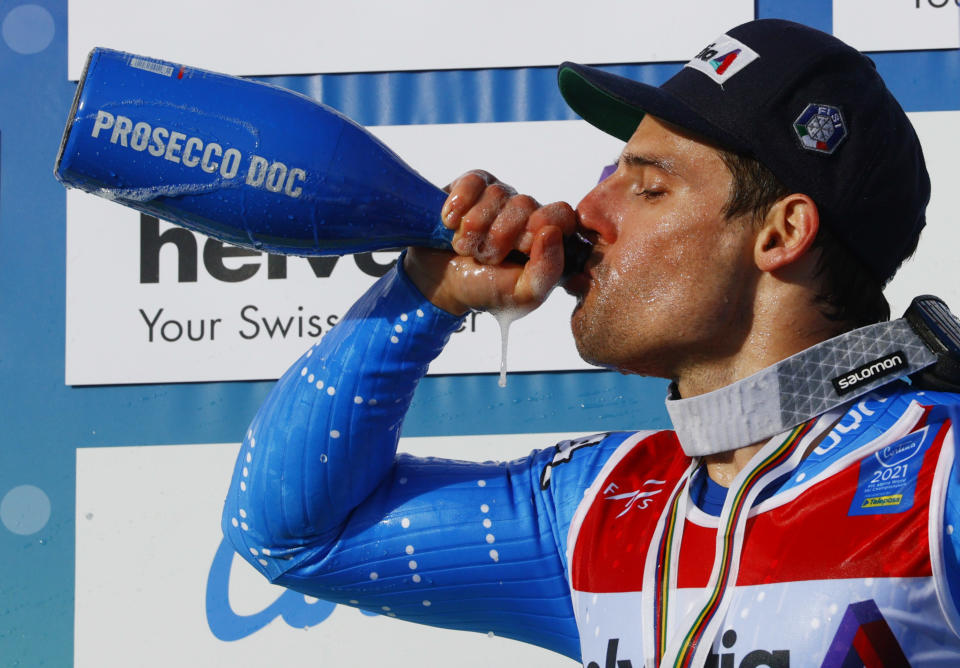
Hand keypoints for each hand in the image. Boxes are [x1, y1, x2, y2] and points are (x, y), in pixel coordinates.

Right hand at [404, 170, 576, 315]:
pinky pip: (473, 181)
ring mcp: (501, 196)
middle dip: (499, 236)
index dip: (540, 227)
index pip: (560, 214)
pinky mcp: (474, 185)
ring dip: (474, 227)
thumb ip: (547, 271)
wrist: (440, 283)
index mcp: (546, 238)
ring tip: (466, 247)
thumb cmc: (486, 290)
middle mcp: (527, 213)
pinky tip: (451, 223)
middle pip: (525, 204)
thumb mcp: (522, 294)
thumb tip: (553, 232)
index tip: (522, 246)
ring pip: (496, 193)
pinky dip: (459, 204)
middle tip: (486, 257)